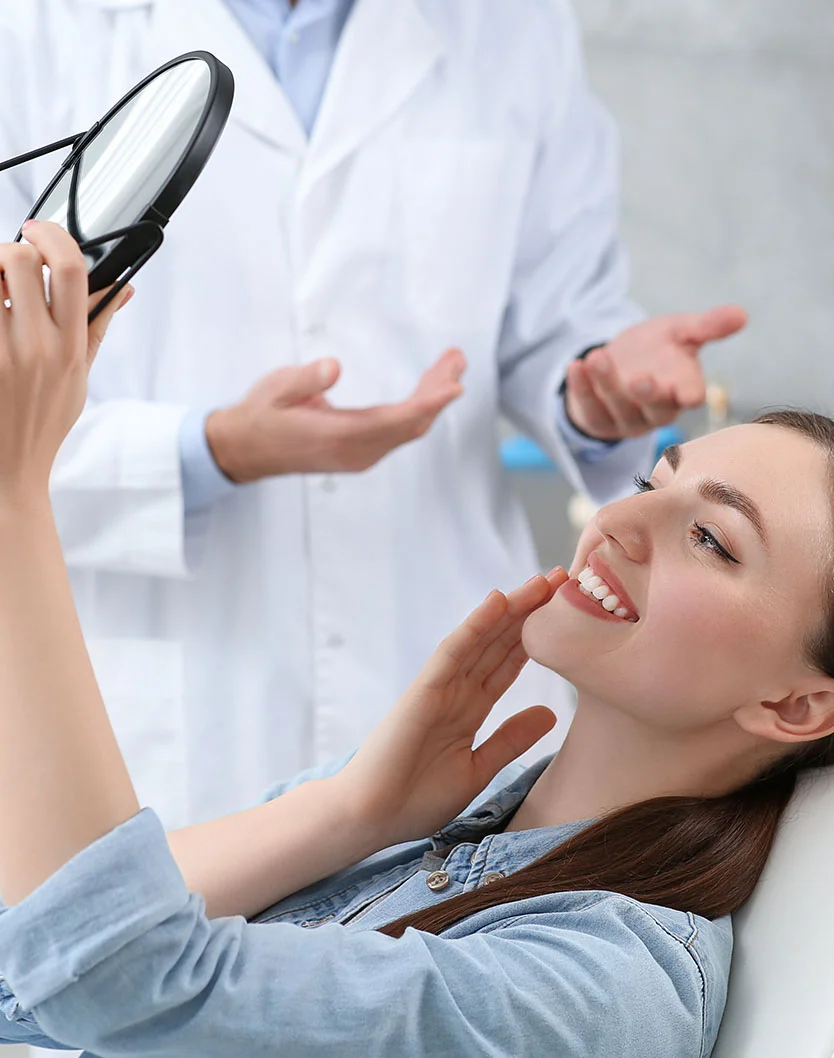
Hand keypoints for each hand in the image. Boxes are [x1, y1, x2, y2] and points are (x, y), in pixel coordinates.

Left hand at [0, 221, 131, 495]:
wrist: (8, 470)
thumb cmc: (43, 423)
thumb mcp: (80, 377)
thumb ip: (96, 326)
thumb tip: (122, 288)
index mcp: (70, 348)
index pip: (72, 270)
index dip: (53, 236)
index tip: (38, 230)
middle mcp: (36, 349)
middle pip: (18, 260)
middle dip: (8, 251)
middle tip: (6, 267)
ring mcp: (1, 356)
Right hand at [205, 347, 465, 481]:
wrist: (246, 451)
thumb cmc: (261, 417)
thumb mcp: (276, 389)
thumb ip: (305, 379)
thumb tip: (333, 367)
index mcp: (339, 437)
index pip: (397, 420)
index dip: (429, 403)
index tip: (454, 386)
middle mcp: (356, 452)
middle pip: (412, 423)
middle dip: (438, 392)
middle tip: (457, 358)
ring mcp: (360, 455)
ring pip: (409, 429)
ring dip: (431, 399)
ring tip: (448, 365)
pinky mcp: (360, 452)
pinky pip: (399, 432)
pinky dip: (418, 409)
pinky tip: (427, 389)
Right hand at [334, 568, 567, 847]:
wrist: (371, 819)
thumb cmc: (416, 799)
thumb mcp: (478, 769)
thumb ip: (510, 739)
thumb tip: (550, 714)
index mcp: (470, 707)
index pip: (509, 662)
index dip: (537, 636)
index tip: (569, 613)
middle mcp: (457, 690)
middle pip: (500, 642)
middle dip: (531, 611)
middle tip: (565, 579)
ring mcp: (440, 687)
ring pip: (481, 638)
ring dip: (511, 608)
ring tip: (543, 581)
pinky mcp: (423, 691)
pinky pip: (453, 652)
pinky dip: (474, 626)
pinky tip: (498, 602)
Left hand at [564, 305, 746, 440]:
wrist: (619, 364)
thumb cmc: (657, 351)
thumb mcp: (679, 332)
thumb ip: (706, 326)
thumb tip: (741, 314)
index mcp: (682, 390)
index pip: (690, 397)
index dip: (689, 395)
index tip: (688, 393)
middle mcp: (657, 410)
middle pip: (655, 408)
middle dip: (647, 394)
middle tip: (639, 379)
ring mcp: (626, 419)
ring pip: (619, 407)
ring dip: (608, 383)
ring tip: (597, 356)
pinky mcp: (598, 419)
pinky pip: (589, 407)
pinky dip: (581, 387)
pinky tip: (576, 365)